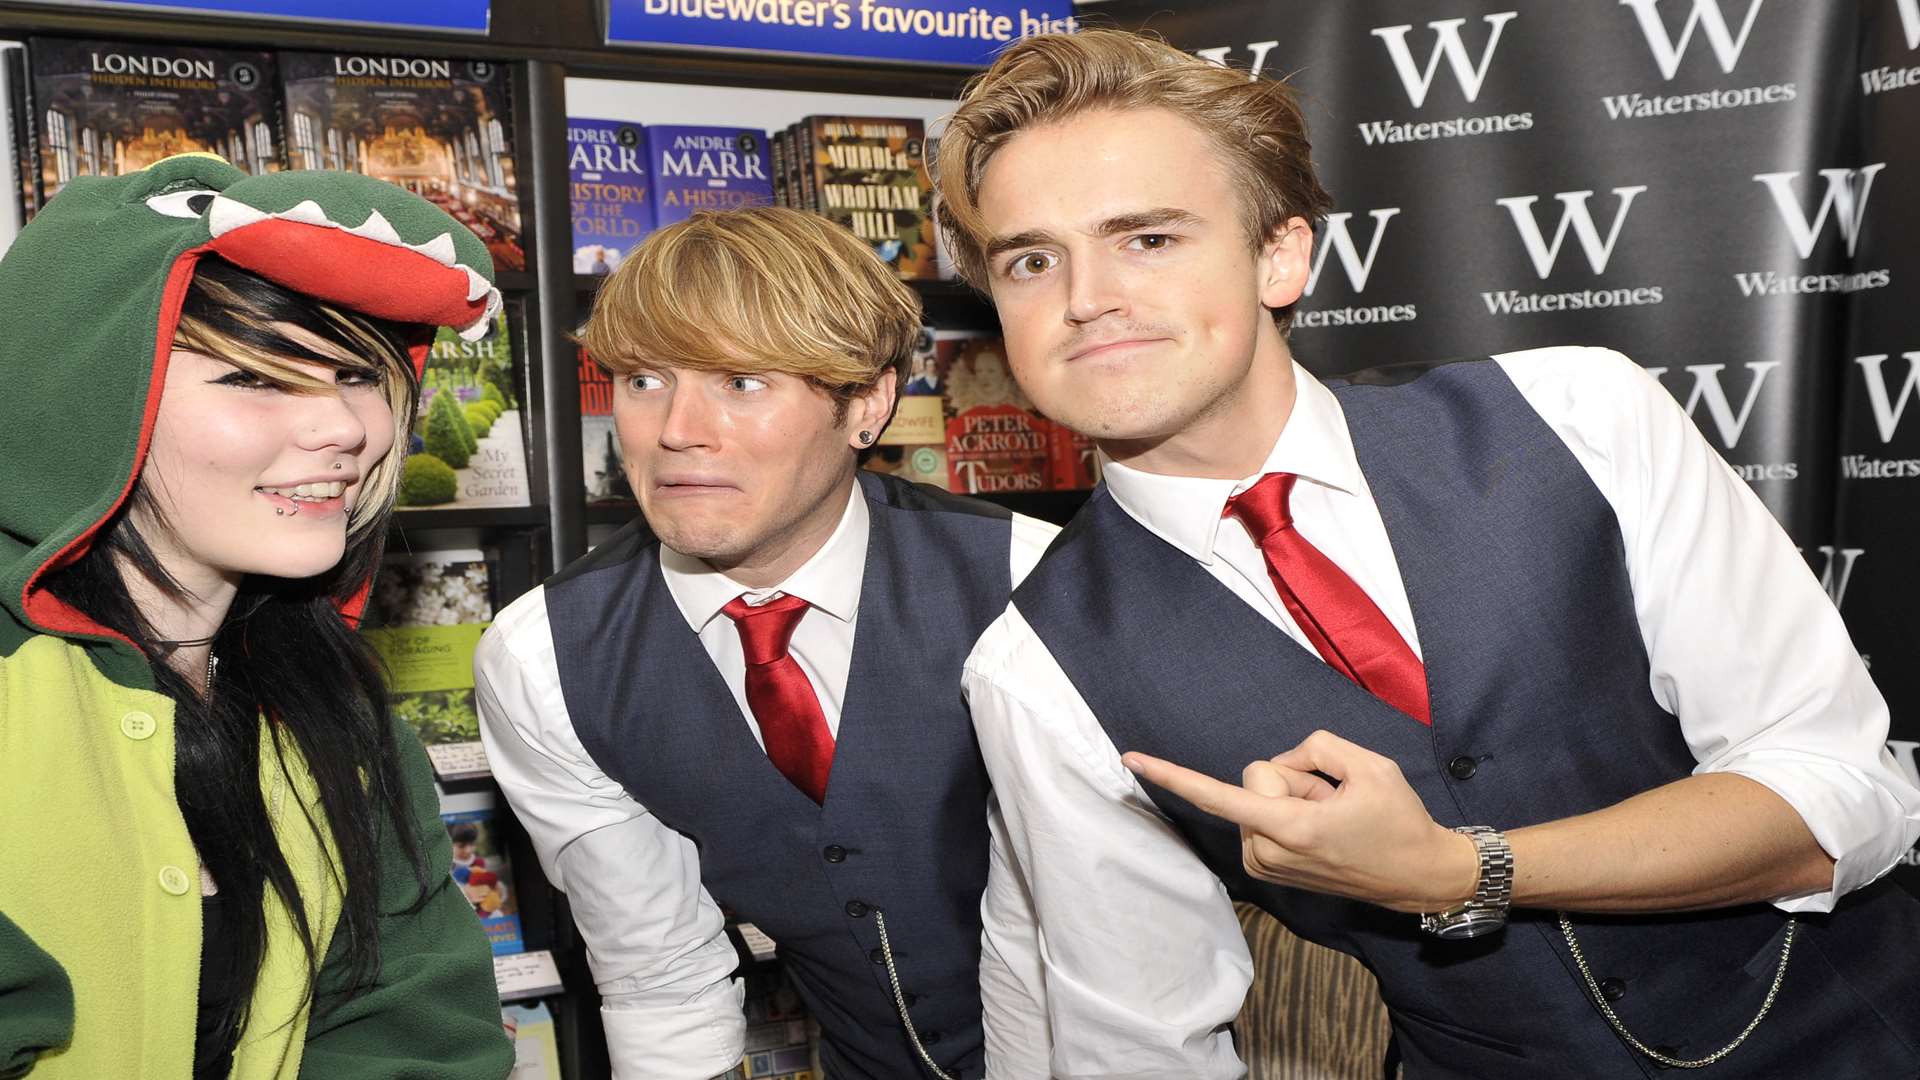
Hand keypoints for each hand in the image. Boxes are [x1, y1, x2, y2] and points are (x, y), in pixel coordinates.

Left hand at [1123, 729, 1476, 912]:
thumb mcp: (1369, 764)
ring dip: (1293, 798)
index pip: (1219, 794)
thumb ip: (1314, 746)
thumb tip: (1281, 763)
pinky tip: (1322, 829)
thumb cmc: (1398, 820)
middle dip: (1292, 778)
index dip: (1172, 775)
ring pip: (1258, 797)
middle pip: (1255, 779)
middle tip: (1335, 801)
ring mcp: (1265, 864)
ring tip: (1332, 818)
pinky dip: (1289, 813)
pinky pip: (1262, 816)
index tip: (1130, 759)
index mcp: (1289, 828)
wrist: (1417, 875)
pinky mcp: (1266, 869)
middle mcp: (1267, 851)